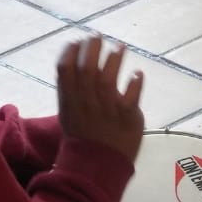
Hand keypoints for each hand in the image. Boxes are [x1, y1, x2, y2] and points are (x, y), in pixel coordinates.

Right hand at [57, 37, 144, 161]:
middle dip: (92, 49)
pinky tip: (137, 73)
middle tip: (98, 36)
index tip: (77, 41)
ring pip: (108, 81)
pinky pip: (130, 99)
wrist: (96, 166)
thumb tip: (73, 61)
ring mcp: (107, 111)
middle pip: (87, 70)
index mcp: (69, 101)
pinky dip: (134, 84)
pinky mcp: (127, 118)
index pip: (65, 70)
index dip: (70, 52)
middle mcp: (86, 103)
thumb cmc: (83, 135)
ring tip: (120, 47)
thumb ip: (70, 89)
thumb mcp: (68, 112)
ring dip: (114, 61)